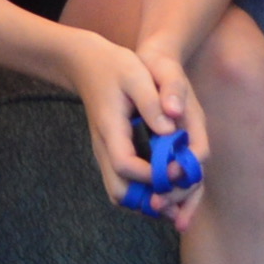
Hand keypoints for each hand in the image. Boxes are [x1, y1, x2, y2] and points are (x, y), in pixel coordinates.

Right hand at [70, 35, 200, 225]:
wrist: (86, 64)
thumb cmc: (114, 67)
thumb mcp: (135, 75)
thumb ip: (151, 103)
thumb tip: (170, 130)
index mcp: (110, 130)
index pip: (125, 166)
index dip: (152, 174)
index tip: (177, 168)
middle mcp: (104, 148)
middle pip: (120, 193)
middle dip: (151, 198)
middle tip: (178, 188)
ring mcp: (105, 154)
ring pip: (121, 195)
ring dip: (148, 200)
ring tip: (176, 191)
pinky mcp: (111, 154)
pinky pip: (125, 185)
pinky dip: (144, 191)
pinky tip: (166, 180)